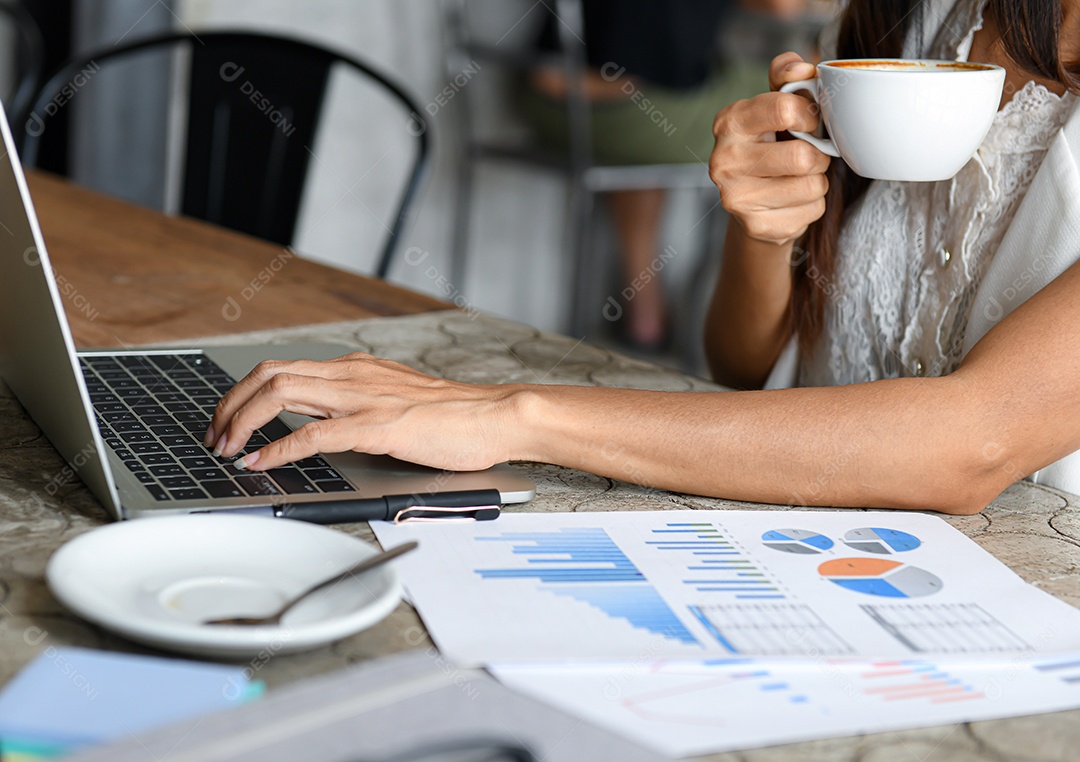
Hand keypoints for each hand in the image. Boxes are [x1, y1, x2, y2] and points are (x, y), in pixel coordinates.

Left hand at [204, 353, 522, 471]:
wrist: (496, 416)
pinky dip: (278, 449)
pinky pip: (314, 433)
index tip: (227, 423)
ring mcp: (363, 398)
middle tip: (213, 437)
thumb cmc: (454, 417)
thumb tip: (325, 429)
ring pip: (281, 392)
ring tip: (226, 449)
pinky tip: (260, 464)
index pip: (283, 369)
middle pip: (269, 374)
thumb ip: (359, 409)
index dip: (243, 394)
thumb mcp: (395, 403)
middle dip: (229, 404)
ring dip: (242, 421)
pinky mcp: (378, 426)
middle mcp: (352, 375)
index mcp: (355, 370)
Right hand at [709, 52, 830, 245]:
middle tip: (808, 155)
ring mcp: (737, 198)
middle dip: (817, 155)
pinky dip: (812, 204)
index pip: (785, 109)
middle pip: (802, 156)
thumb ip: (788, 77)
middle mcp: (724, 160)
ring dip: (817, 180)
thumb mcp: (775, 103)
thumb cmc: (770, 144)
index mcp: (729, 122)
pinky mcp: (756, 226)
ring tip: (798, 178)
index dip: (810, 116)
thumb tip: (803, 68)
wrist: (752, 202)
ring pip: (812, 185)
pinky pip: (812, 210)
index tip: (809, 123)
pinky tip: (793, 200)